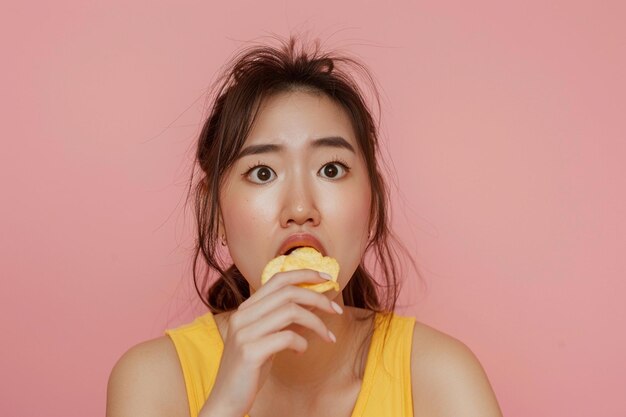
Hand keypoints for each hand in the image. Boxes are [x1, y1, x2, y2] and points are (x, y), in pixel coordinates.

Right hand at [199, 269, 342, 416]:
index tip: (326, 278)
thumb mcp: (265, 337)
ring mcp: (244, 333)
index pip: (277, 279)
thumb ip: (281, 319)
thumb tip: (312, 302)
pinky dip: (302, 342)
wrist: (225, 400)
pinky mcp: (250, 352)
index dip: (304, 274)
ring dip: (316, 322)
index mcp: (245, 308)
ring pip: (290, 311)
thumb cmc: (250, 369)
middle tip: (336, 310)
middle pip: (288, 292)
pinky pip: (286, 337)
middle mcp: (242, 316)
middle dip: (318, 298)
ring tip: (327, 336)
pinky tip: (302, 351)